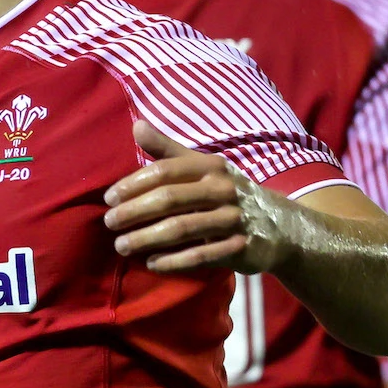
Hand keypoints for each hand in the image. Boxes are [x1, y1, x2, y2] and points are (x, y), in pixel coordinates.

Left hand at [102, 120, 293, 273]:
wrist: (278, 224)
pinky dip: (173, 260)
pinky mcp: (240, 247)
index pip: (165, 171)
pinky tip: (152, 263)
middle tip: (109, 223)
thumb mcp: (201, 166)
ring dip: (147, 238)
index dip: (133, 184)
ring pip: (182, 228)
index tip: (109, 199)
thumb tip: (136, 125)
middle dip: (134, 212)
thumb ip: (167, 150)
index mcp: (210, 166)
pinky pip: (201, 255)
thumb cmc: (226, 191)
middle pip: (170, 200)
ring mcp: (233, 219)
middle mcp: (223, 189)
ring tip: (121, 246)